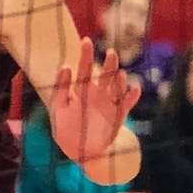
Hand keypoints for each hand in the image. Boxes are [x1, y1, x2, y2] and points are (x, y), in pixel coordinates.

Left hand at [51, 37, 140, 160]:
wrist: (81, 152)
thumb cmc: (66, 129)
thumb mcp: (58, 108)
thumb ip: (61, 88)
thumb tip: (65, 66)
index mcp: (80, 91)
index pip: (83, 69)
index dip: (85, 55)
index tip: (86, 40)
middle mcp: (97, 95)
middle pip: (104, 75)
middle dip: (108, 64)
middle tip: (110, 52)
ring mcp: (109, 104)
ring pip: (117, 87)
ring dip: (119, 79)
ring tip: (119, 73)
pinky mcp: (118, 116)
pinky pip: (127, 104)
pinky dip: (131, 97)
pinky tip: (135, 88)